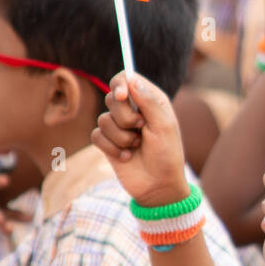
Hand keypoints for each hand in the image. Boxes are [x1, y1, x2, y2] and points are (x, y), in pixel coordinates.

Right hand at [91, 72, 190, 206]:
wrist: (159, 187)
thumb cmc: (167, 155)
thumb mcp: (164, 126)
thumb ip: (148, 101)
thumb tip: (131, 79)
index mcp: (150, 101)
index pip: (127, 78)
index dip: (120, 83)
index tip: (121, 96)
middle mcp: (133, 110)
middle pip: (111, 98)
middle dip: (124, 117)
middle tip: (140, 129)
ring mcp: (119, 127)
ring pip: (103, 119)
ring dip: (121, 137)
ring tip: (136, 146)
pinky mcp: (108, 143)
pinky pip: (97, 136)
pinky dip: (112, 148)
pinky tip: (127, 157)